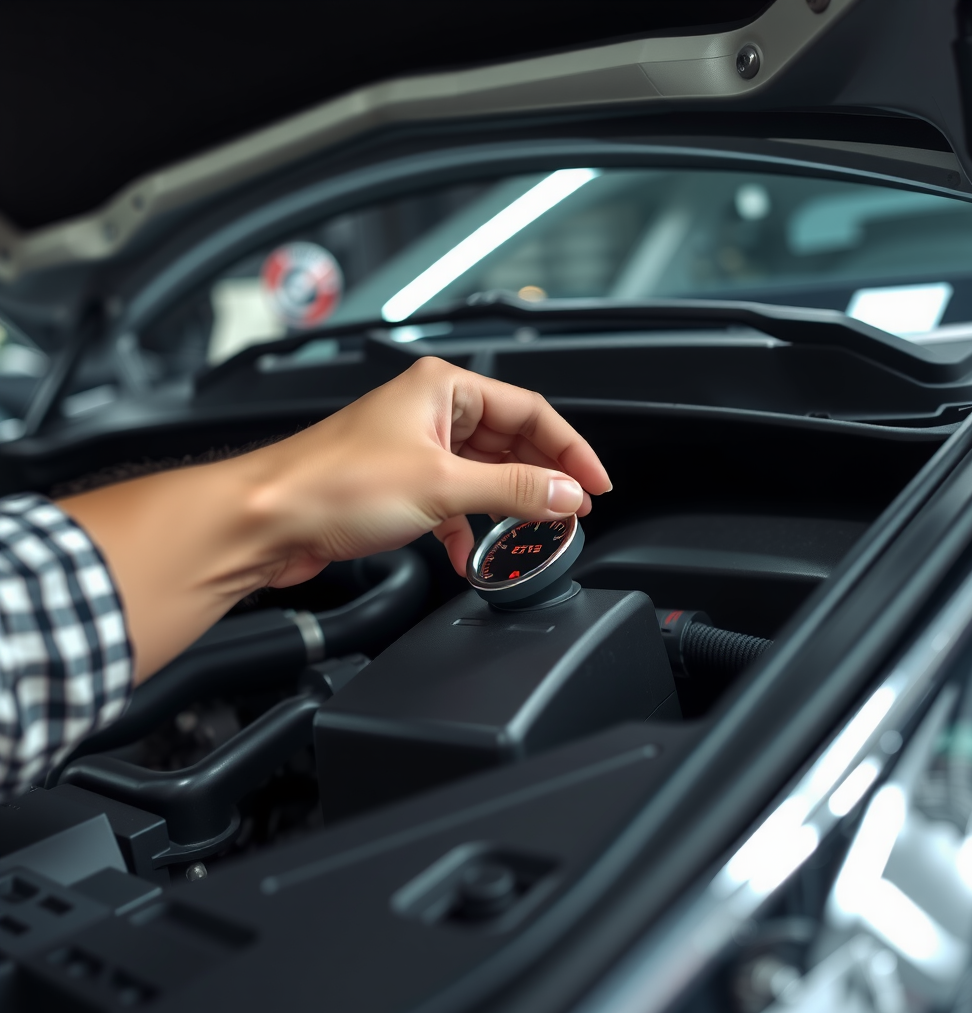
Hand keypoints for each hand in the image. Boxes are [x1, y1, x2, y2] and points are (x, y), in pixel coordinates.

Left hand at [59, 357, 611, 680]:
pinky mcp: (398, 487)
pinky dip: (468, 529)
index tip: (595, 486)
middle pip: (509, 444)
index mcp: (442, 388)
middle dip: (540, 483)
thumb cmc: (329, 483)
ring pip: (482, 477)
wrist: (265, 521)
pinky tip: (472, 555)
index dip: (569, 450)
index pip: (530, 412)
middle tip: (570, 515)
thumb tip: (565, 494)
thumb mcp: (440, 485)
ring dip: (506, 510)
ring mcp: (413, 451)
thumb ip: (512, 491)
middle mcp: (430, 413)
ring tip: (532, 537)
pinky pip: (453, 504)